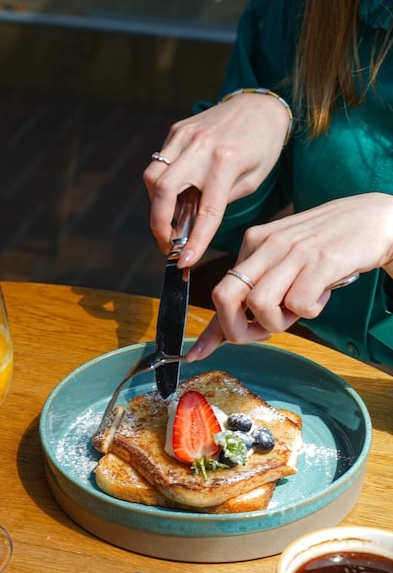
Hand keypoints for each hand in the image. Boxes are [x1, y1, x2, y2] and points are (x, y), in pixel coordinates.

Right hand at [143, 93, 289, 262]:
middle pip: (162, 190)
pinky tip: (175, 195)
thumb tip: (192, 226)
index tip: (184, 263)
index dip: (194, 241)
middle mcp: (201, 146)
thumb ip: (222, 202)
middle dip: (159, 224)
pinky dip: (161, 185)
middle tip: (168, 243)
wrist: (260, 104)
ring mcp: (185, 135)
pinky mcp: (177, 130)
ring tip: (171, 219)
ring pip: (152, 176)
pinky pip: (159, 163)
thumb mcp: (253, 180)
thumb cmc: (262, 145)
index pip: (205, 211)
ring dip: (156, 205)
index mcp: (226, 162)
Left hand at [185, 193, 392, 361]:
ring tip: (301, 307)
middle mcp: (267, 244)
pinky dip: (310, 312)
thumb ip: (260, 287)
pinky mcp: (319, 262)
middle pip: (226, 297)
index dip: (210, 330)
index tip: (197, 354)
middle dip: (237, 330)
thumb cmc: (329, 245)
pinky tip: (322, 294)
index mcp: (255, 242)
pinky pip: (298, 305)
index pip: (221, 288)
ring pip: (259, 305)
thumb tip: (228, 331)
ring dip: (279, 322)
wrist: (375, 218)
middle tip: (263, 334)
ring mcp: (292, 252)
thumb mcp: (286, 259)